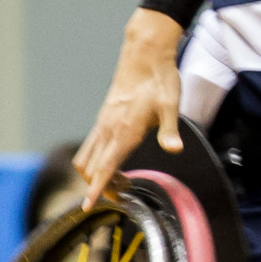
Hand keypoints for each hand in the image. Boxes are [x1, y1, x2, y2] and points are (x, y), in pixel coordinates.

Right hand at [75, 9, 184, 205]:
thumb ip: (170, 130)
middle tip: (124, 194)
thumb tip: (174, 149)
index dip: (97, 189)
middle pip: (91, 168)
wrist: (144, 55)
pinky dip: (95, 160)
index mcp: (124, 130)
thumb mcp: (171, 105)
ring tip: (120, 181)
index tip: (87, 206)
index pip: (105, 167)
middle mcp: (108, 129)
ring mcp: (103, 123)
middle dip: (100, 187)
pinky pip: (91, 145)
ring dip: (95, 175)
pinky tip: (113, 161)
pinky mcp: (103, 118)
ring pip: (86, 157)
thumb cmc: (160, 80)